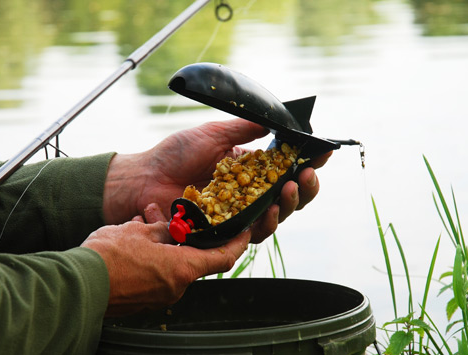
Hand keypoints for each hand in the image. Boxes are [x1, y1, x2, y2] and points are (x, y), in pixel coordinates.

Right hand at [81, 210, 249, 316]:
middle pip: (195, 257)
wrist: (78, 285)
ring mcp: (160, 296)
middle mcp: (177, 287)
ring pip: (173, 262)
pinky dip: (154, 254)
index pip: (224, 257)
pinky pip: (157, 272)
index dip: (238, 241)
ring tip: (147, 221)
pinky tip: (136, 235)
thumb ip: (163, 229)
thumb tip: (170, 228)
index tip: (244, 229)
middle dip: (187, 234)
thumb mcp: (139, 232)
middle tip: (175, 216)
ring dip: (166, 242)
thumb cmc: (108, 257)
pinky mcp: (144, 299)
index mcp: (183, 269)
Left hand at [102, 118, 331, 241]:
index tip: (322, 152)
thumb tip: (274, 121)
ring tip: (291, 187)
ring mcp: (239, 213)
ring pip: (278, 215)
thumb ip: (243, 129)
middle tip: (307, 174)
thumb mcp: (213, 134)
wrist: (146, 177)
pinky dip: (266, 223)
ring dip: (290, 203)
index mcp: (250, 168)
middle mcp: (249, 192)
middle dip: (305, 185)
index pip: (286, 166)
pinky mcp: (227, 230)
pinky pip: (254, 232)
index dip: (307, 161)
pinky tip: (269, 211)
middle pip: (289, 195)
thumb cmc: (176, 154)